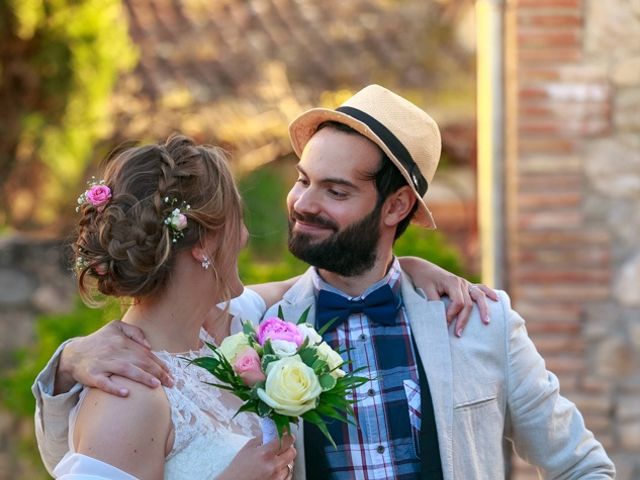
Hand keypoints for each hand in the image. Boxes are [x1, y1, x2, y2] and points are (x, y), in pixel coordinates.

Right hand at [55, 320, 173, 396]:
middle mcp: (114, 350)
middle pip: (140, 361)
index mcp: (122, 340)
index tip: (170, 373)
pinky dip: (114, 388)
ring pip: (126, 370)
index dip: (159, 363)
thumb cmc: (100, 341)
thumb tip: (149, 345)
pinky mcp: (92, 375)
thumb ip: (135, 332)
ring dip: (142, 378)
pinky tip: (126, 393)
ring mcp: (102, 363)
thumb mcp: (116, 327)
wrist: (72, 354)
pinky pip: (104, 383)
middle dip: (157, 372)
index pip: (145, 353)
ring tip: (155, 385)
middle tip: (170, 382)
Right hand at [218, 434, 296, 479]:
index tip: (287, 434)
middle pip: (292, 452)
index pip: (285, 440)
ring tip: (274, 461)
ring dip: (284, 461)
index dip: (288, 435)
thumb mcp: (247, 448)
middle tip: (282, 447)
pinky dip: (282, 471)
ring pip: (290, 464)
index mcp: (265, 453)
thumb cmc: (238, 468)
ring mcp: (277, 477)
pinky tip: (274, 470)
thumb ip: (262, 438)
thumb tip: (272, 431)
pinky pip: (287, 476)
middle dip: (288, 448)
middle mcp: (273, 466)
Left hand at [398, 257, 497, 335]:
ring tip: (486, 322)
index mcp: (453, 282)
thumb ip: (435, 305)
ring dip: (483, 309)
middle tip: (458, 334)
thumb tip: (442, 321)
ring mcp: (465, 283)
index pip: (458, 303)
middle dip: (464, 320)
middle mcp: (461, 282)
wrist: (421, 268)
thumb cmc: (422, 279)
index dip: (452, 315)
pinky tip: (496, 300)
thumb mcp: (426, 291)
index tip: (444, 325)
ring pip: (478, 296)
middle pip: (469, 303)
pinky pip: (480, 288)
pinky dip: (489, 293)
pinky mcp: (465, 285)